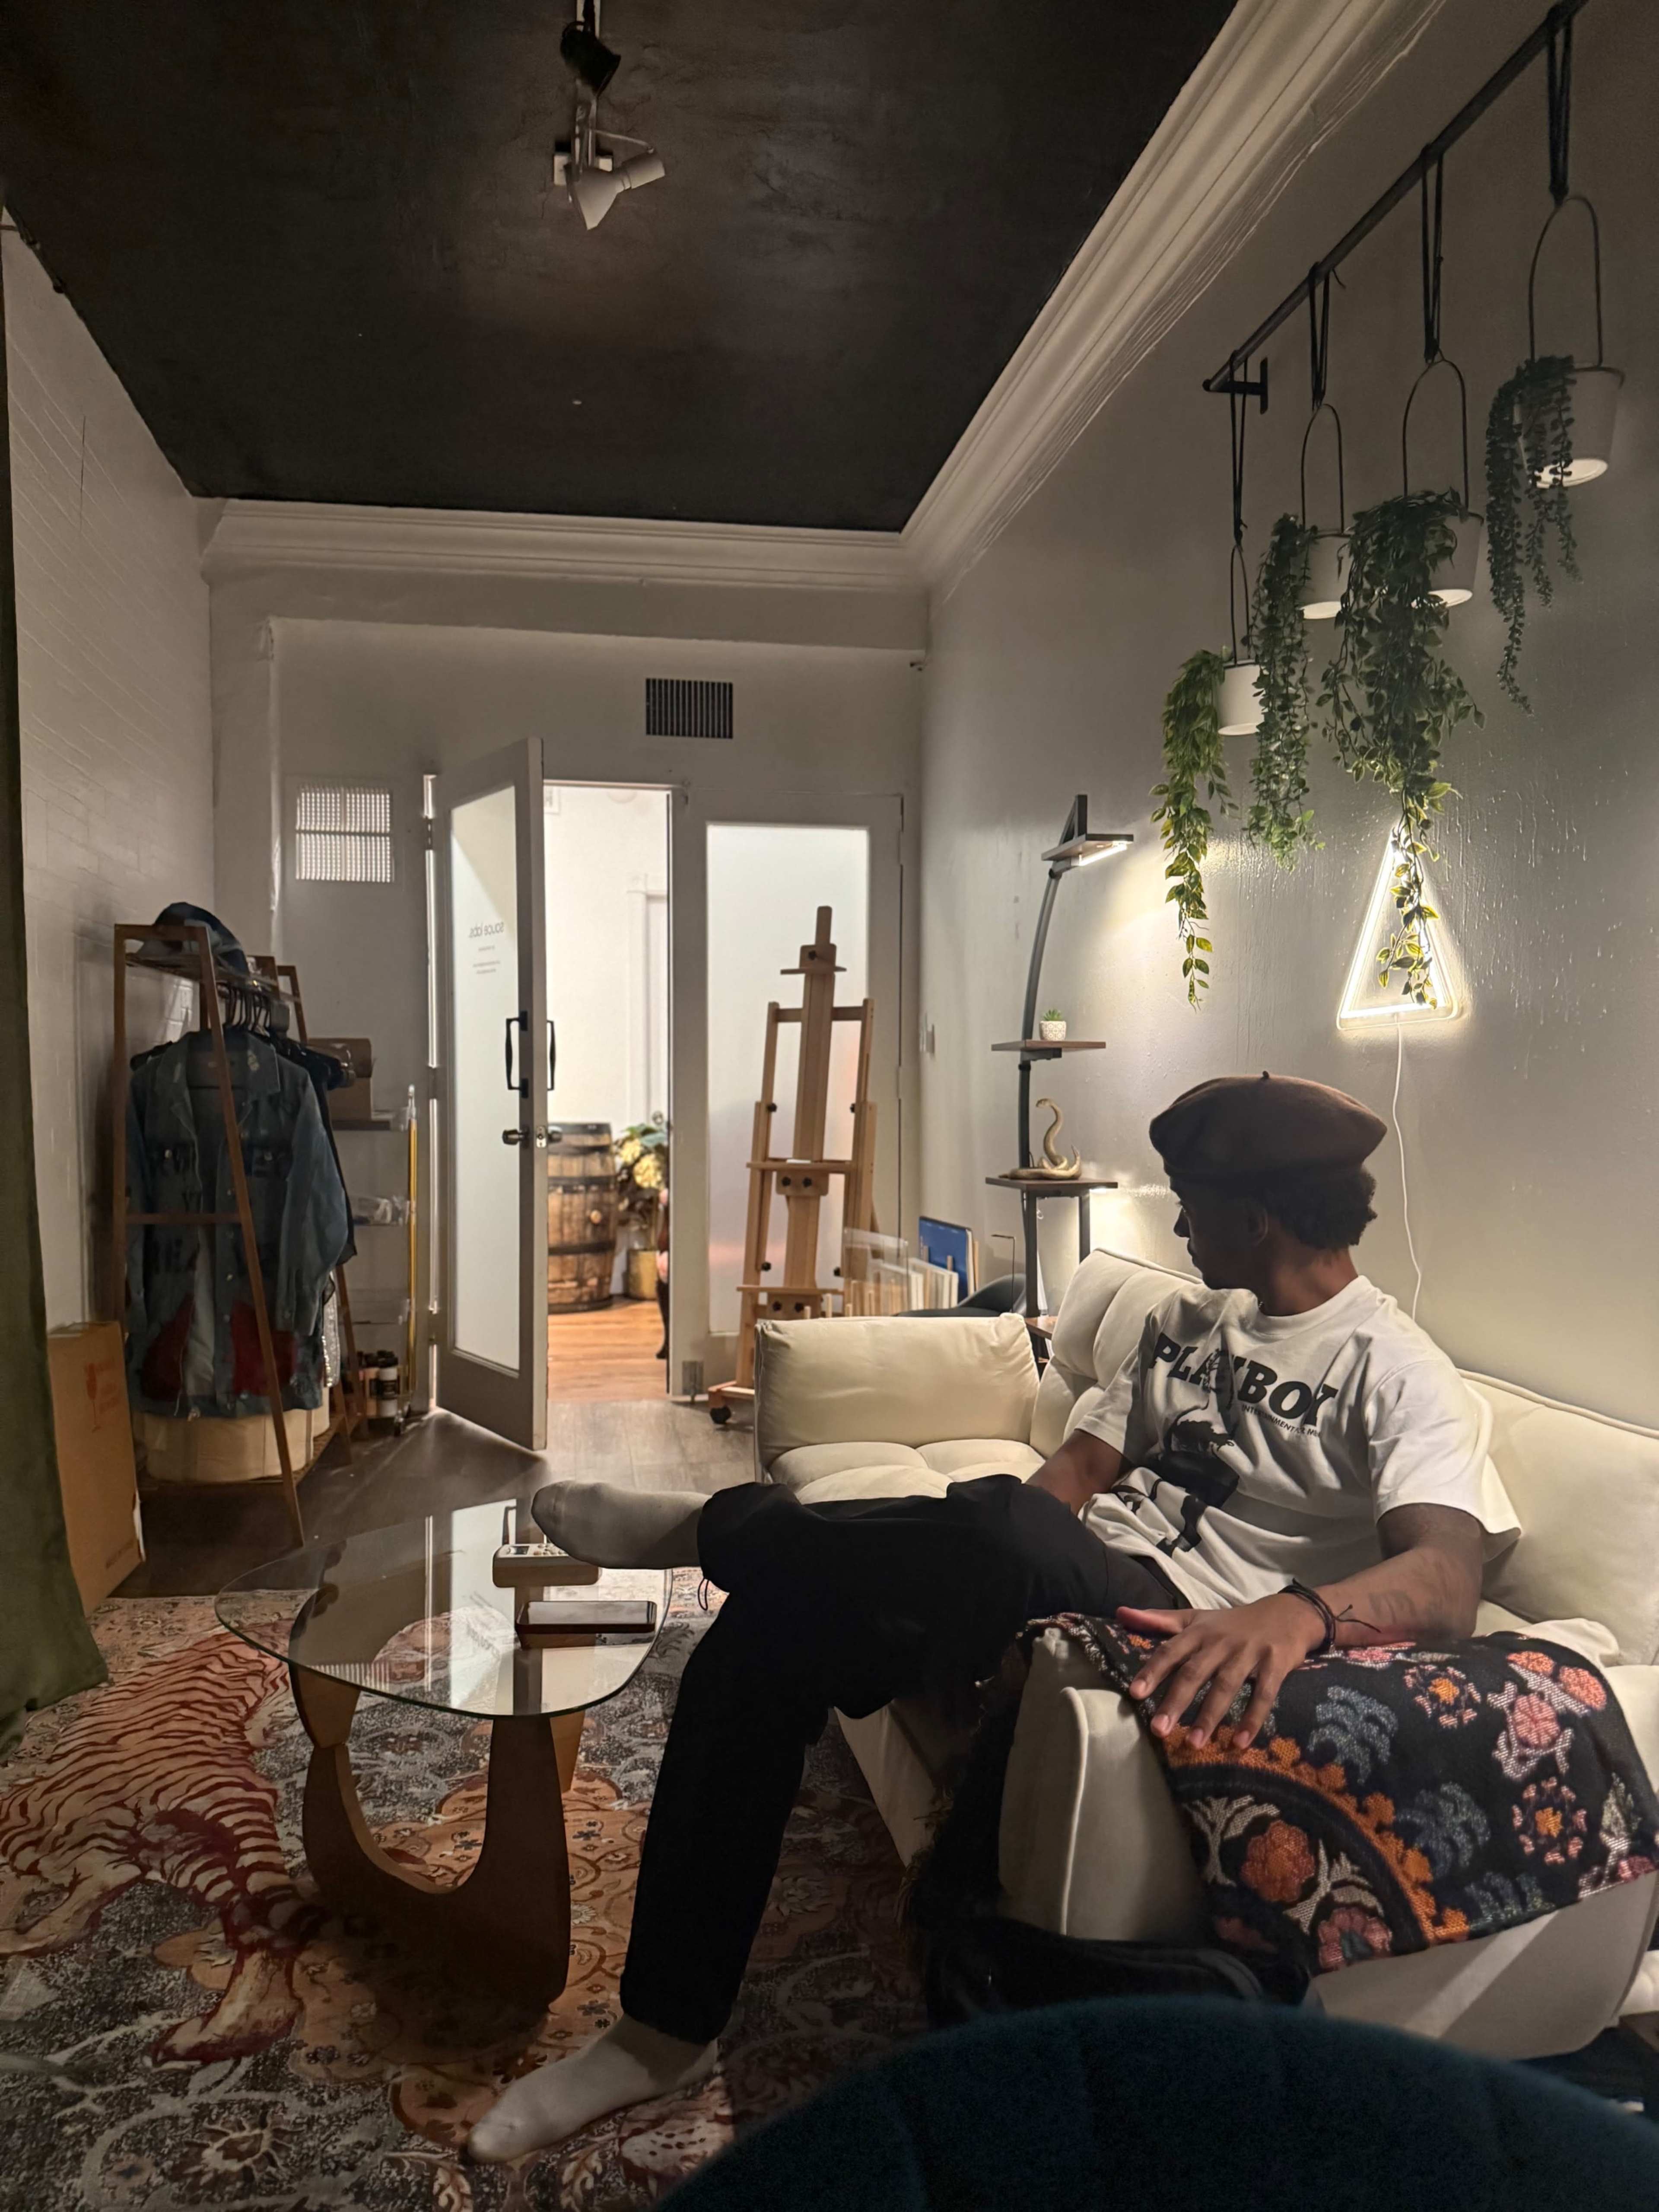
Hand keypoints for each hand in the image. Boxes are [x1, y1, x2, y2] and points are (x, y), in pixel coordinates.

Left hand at [1116, 1595, 1324, 1750]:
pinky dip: (1252, 1719)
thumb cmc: (1232, 1623)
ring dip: (1209, 1716)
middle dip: (1176, 1701)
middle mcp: (1220, 1642)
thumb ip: (1158, 1620)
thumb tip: (1120, 1612)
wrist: (1287, 1613)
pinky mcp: (1275, 1665)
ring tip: (1193, 1743)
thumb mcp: (1195, 1617)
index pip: (1170, 1651)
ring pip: (1225, 1686)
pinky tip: (1239, 1743)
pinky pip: (1263, 1695)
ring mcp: (1249, 1653)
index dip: (1152, 1671)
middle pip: (1194, 1672)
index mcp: (1198, 1632)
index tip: (1134, 1694)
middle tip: (1158, 1730)